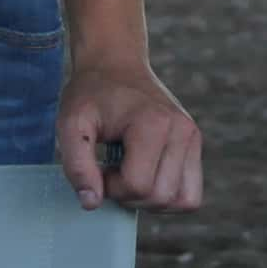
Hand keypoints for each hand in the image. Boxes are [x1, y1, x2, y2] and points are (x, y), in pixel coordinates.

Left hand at [57, 55, 201, 211]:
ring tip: (130, 174)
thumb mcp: (71, 124)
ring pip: (181, 202)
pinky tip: (146, 177)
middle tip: (111, 171)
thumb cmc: (91, 93)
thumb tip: (91, 203)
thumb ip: (77, 165)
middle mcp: (182, 131)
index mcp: (153, 123)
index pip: (137, 185)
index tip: (99, 167)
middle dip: (129, 195)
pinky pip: (191, 194)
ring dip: (150, 200)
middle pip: (160, 197)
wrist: (116, 64)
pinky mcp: (196, 144)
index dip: (111, 187)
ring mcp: (193, 137)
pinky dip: (168, 197)